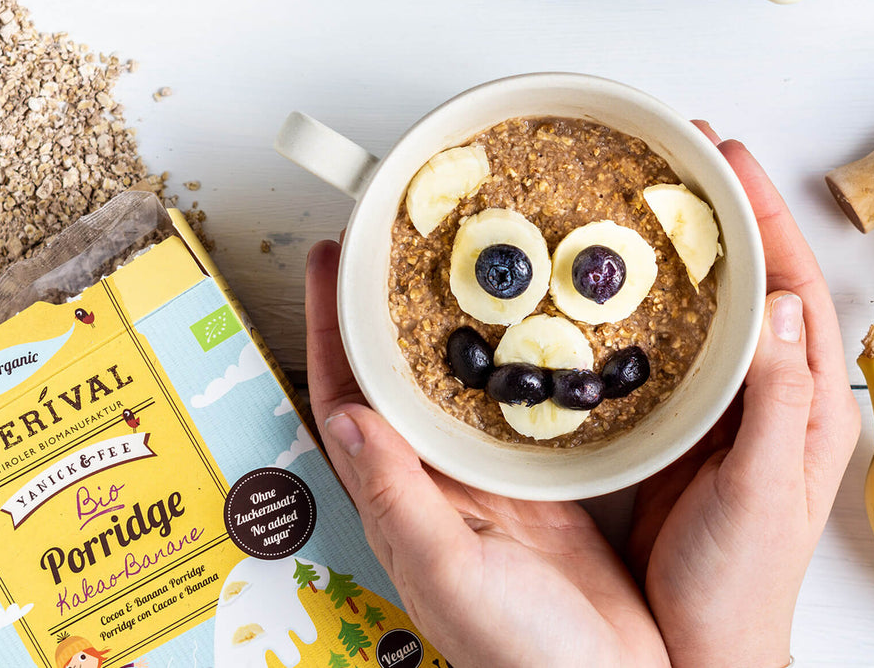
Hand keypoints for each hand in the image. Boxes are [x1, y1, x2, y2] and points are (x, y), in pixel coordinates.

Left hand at [306, 241, 669, 667]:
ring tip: (459, 265)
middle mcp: (439, 484)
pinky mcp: (546, 481)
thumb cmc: (522, 652)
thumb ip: (402, 502)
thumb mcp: (452, 575)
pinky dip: (518, 363)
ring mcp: (493, 481)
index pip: (346, 402)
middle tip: (390, 245)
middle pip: (398, 381)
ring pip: (458, 386)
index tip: (327, 265)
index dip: (329, 331)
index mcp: (402, 504)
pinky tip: (533, 326)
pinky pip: (521, 407)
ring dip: (452, 326)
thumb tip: (347, 418)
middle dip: (384, 312)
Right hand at [626, 121, 860, 666]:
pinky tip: (620, 286)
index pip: (796, 285)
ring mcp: (724, 407)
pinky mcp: (681, 426)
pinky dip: (651, 308)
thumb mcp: (766, 488)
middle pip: (754, 284)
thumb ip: (779, 401)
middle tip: (685, 160)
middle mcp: (771, 392)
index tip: (730, 159)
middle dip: (725, 218)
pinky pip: (671, 350)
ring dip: (685, 257)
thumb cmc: (739, 579)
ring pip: (710, 310)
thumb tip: (786, 303)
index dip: (766, 217)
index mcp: (808, 400)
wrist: (698, 640)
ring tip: (648, 203)